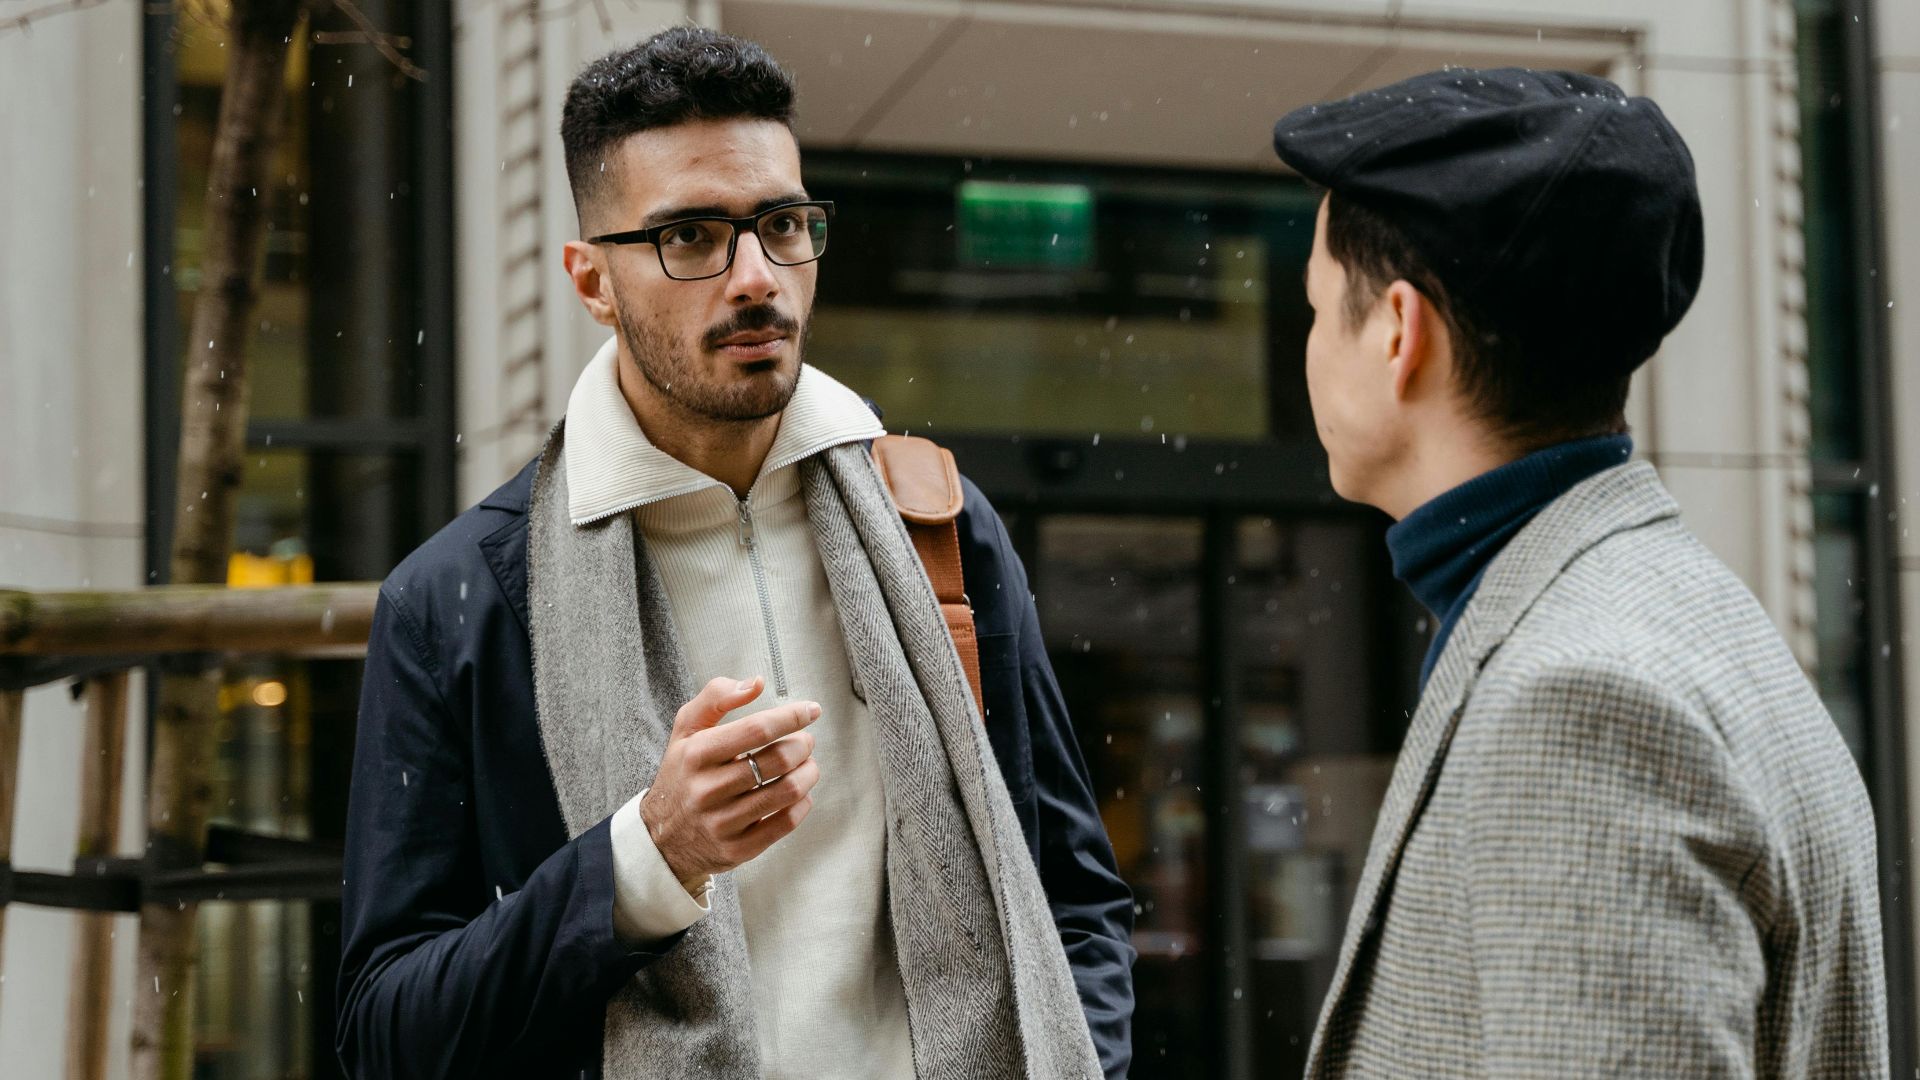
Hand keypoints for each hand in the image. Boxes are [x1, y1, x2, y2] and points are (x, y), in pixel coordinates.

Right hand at [639, 676, 820, 883]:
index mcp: (696, 754)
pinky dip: (803, 803)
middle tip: (805, 741)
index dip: (791, 717)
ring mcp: (723, 822)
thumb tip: (757, 683)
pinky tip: (799, 793)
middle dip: (803, 745)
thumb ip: (716, 697)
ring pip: (787, 791)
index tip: (811, 711)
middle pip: (777, 760)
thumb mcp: (686, 729)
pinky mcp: (738, 849)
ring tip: (807, 764)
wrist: (661, 836)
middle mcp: (707, 789)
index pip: (756, 729)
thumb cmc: (682, 773)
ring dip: (808, 772)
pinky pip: (785, 823)